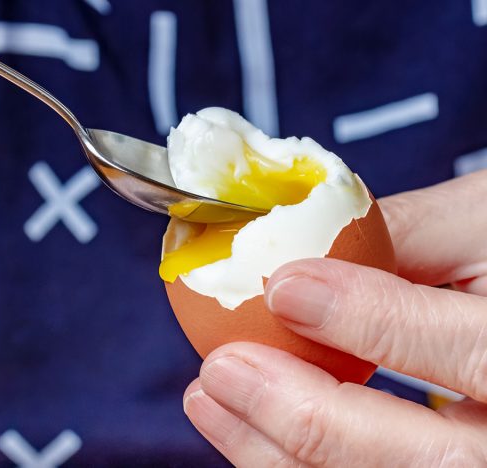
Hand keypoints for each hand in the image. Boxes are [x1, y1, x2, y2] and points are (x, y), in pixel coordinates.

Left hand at [183, 170, 486, 466]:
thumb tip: (294, 258)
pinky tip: (245, 430)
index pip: (467, 348)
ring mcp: (479, 467)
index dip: (367, 320)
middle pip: (426, 461)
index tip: (281, 287)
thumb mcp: (479, 222)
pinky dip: (291, 465)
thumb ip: (398, 236)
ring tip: (209, 400)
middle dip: (308, 418)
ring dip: (279, 453)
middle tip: (222, 369)